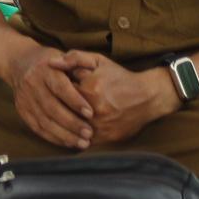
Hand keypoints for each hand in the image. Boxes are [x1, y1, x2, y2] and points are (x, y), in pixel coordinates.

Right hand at [7, 45, 93, 149]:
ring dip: (64, 135)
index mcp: (45, 70)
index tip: (90, 113)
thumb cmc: (51, 62)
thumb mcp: (63, 56)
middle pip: (51, 107)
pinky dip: (54, 138)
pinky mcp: (22, 110)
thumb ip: (78, 65)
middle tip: (89, 133)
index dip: (75, 101)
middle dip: (72, 123)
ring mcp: (25, 98)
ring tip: (83, 142)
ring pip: (44, 121)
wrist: (19, 62)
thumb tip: (90, 82)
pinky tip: (69, 143)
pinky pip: (38, 128)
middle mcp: (32, 84)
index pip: (60, 88)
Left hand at [63, 51, 178, 143]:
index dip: (55, 90)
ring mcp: (101, 127)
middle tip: (54, 103)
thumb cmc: (120, 77)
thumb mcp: (98, 61)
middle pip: (63, 111)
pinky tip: (71, 129)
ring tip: (60, 116)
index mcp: (90, 90)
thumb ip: (74, 58)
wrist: (148, 97)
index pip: (59, 92)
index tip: (54, 88)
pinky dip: (76, 136)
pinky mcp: (107, 138)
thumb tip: (50, 62)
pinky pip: (84, 140)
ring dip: (64, 124)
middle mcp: (95, 110)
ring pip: (72, 128)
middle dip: (57, 107)